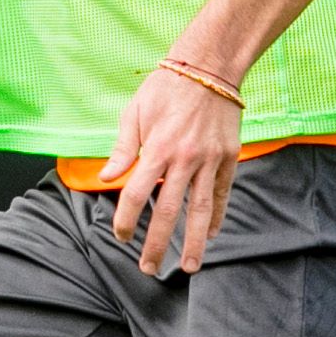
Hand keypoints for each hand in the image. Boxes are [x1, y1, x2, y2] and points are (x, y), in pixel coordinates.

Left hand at [100, 63, 244, 275]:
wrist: (210, 67)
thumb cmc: (166, 87)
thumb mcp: (135, 112)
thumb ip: (123, 149)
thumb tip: (106, 178)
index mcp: (157, 148)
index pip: (137, 194)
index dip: (126, 219)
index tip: (121, 236)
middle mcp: (184, 159)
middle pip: (168, 211)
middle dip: (157, 243)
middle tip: (149, 268)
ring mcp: (210, 160)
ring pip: (200, 210)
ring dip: (193, 242)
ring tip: (189, 266)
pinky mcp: (229, 157)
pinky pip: (223, 193)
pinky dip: (217, 216)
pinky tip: (211, 235)